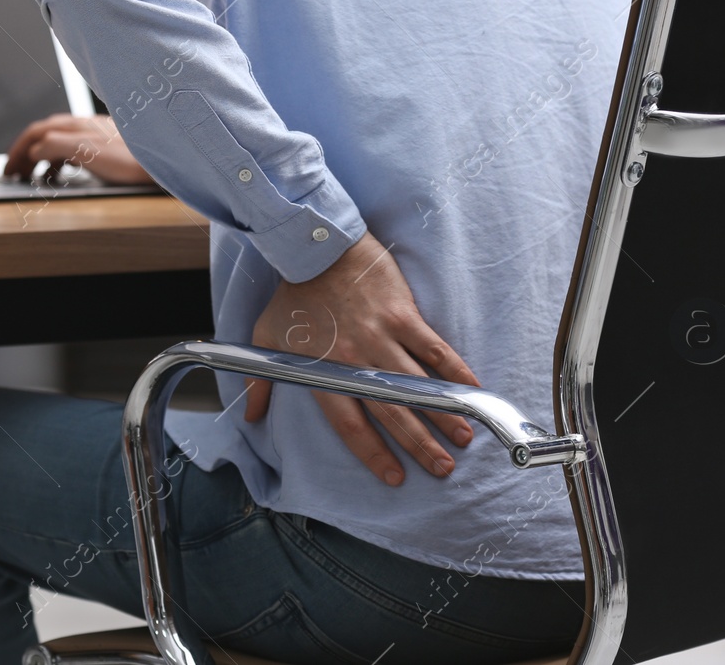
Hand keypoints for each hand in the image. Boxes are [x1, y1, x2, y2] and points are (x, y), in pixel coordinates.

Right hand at [3, 114, 155, 186]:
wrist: (166, 156)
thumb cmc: (132, 158)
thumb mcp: (87, 151)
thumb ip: (56, 147)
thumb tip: (33, 150)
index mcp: (73, 126)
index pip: (34, 133)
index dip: (17, 151)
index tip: (8, 169)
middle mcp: (81, 126)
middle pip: (42, 136)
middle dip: (25, 154)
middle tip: (14, 173)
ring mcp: (93, 133)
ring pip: (57, 143)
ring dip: (41, 159)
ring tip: (34, 177)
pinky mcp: (105, 144)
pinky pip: (72, 150)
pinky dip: (59, 162)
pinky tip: (65, 173)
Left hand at [243, 233, 479, 485]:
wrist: (316, 247)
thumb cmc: (291, 294)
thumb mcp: (264, 339)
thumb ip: (260, 383)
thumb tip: (252, 417)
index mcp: (324, 373)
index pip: (351, 425)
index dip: (374, 454)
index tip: (395, 477)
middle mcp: (356, 362)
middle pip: (392, 412)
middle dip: (419, 445)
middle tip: (442, 469)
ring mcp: (382, 338)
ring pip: (418, 385)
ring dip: (444, 413)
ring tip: (464, 437)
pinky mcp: (403, 315)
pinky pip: (434, 348)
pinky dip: (455, 369)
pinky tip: (473, 388)